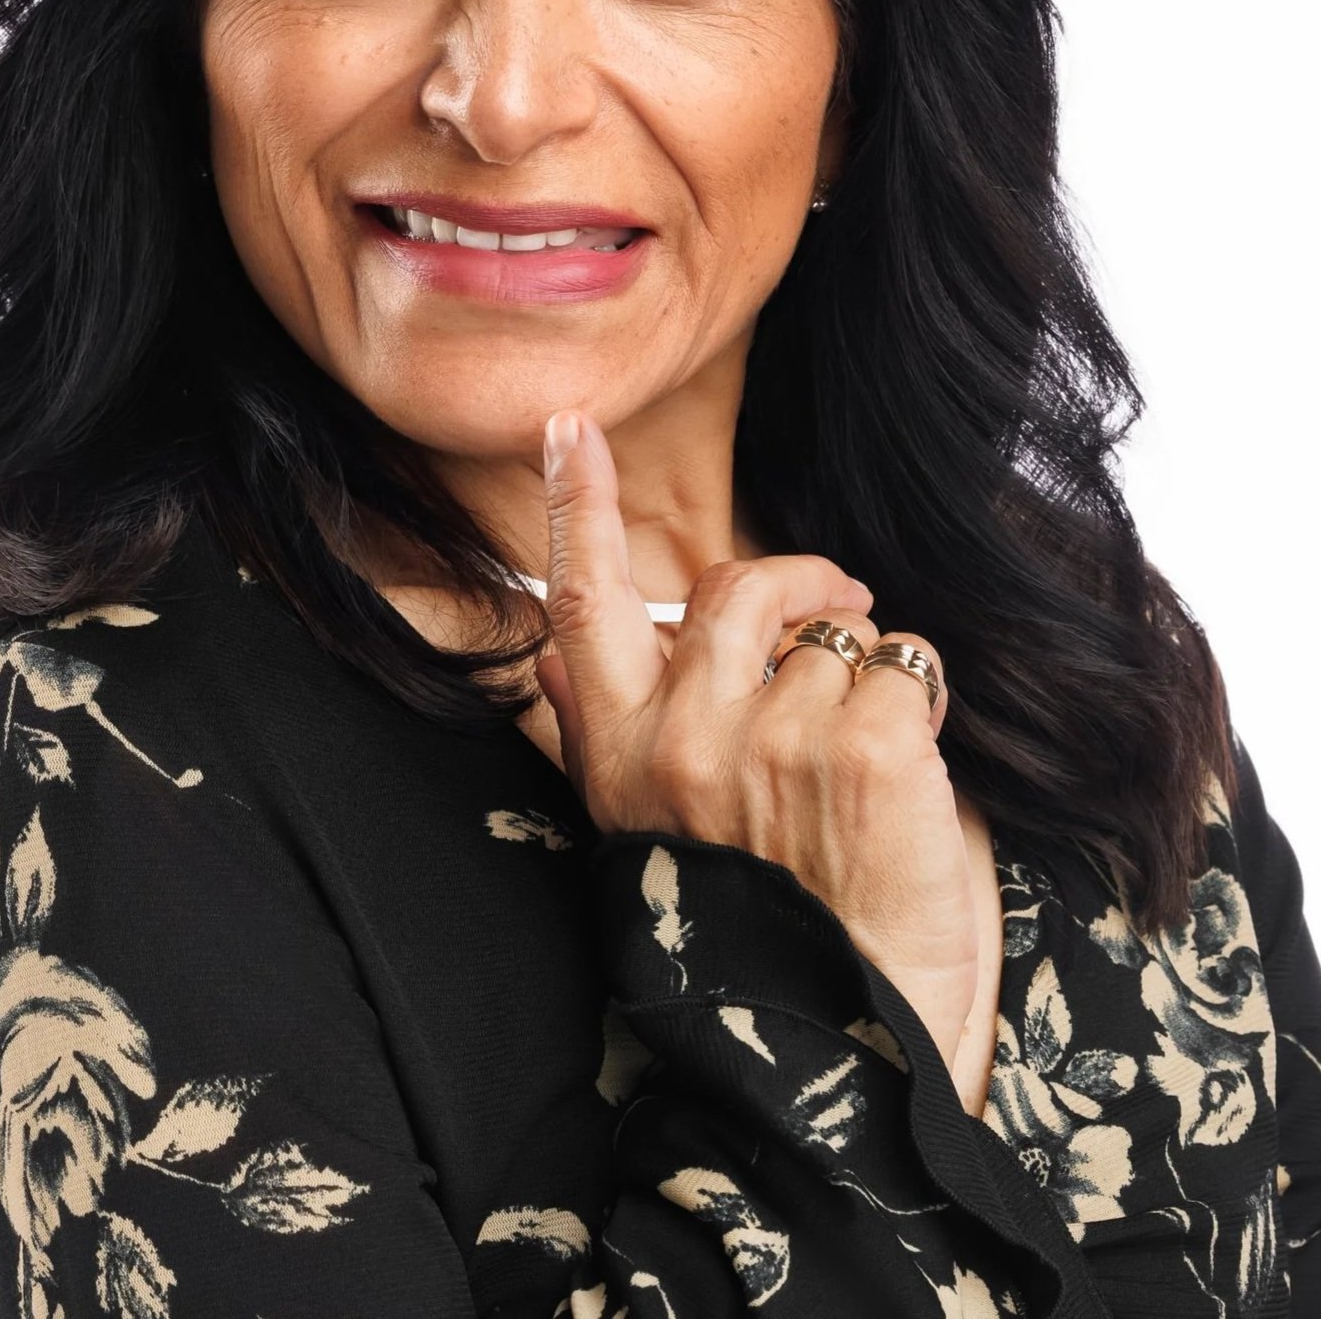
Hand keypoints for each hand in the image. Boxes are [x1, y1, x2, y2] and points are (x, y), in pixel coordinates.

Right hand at [533, 408, 979, 1070]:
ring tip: (877, 752)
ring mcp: (772, 742)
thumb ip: (617, 732)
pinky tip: (916, 775)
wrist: (839, 1062)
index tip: (569, 426)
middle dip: (798, 584)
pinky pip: (905, 669)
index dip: (573, 503)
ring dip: (870, 673)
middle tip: (840, 607)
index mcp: (622, 757)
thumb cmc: (762, 939)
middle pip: (734, 585)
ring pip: (833, 634)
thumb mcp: (658, 836)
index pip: (582, 600)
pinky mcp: (869, 754)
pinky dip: (925, 707)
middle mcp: (683, 740)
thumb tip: (562, 648)